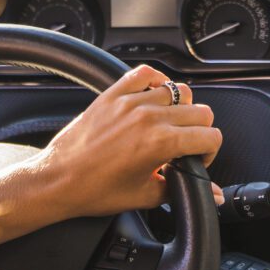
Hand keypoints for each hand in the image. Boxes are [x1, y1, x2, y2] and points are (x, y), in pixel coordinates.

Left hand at [38, 65, 222, 217]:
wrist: (57, 180)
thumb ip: (184, 189)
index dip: (210, 151)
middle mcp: (150, 118)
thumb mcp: (147, 196)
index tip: (197, 159)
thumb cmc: (95, 191)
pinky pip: (145, 73)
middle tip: (185, 146)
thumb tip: (212, 194)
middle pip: (200, 112)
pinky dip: (156, 81)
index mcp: (162, 143)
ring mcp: (131, 102)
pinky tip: (155, 97)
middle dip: (199, 131)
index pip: (210, 135)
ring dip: (181, 108)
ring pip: (179, 90)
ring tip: (169, 125)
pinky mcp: (113, 95)